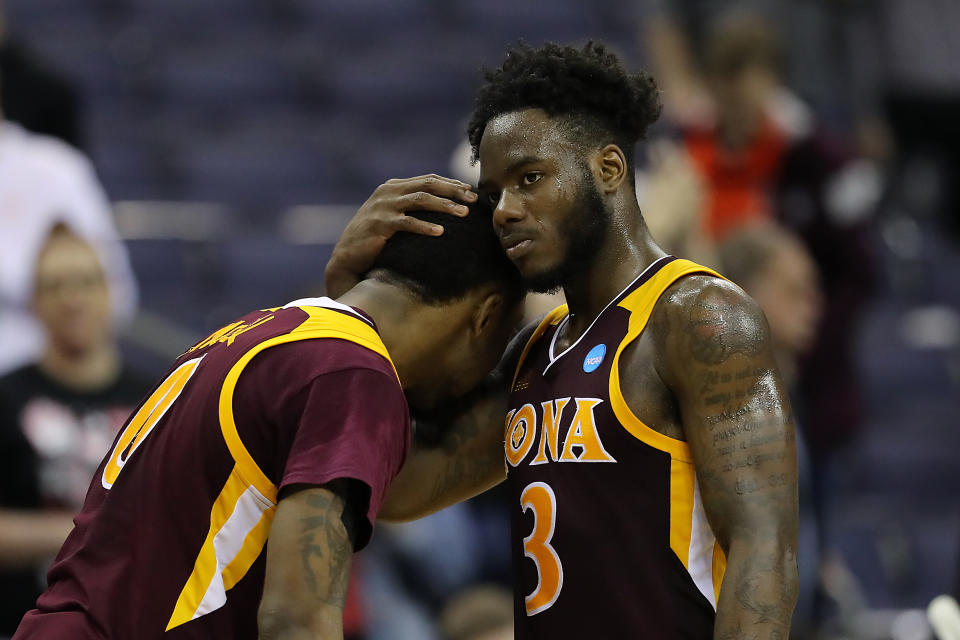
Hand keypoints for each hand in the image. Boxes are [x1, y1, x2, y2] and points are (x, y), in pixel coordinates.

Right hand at [324, 175, 477, 296]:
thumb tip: (444, 208)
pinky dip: (425, 226)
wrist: (348, 256)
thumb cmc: (374, 239)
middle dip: (453, 191)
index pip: (428, 179)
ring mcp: (383, 207)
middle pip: (428, 184)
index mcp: (393, 187)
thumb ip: (411, 207)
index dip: (451, 184)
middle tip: (473, 200)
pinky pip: (408, 222)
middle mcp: (388, 192)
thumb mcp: (392, 216)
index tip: (470, 192)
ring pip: (421, 200)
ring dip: (445, 206)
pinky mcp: (380, 224)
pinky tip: (441, 232)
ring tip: (463, 214)